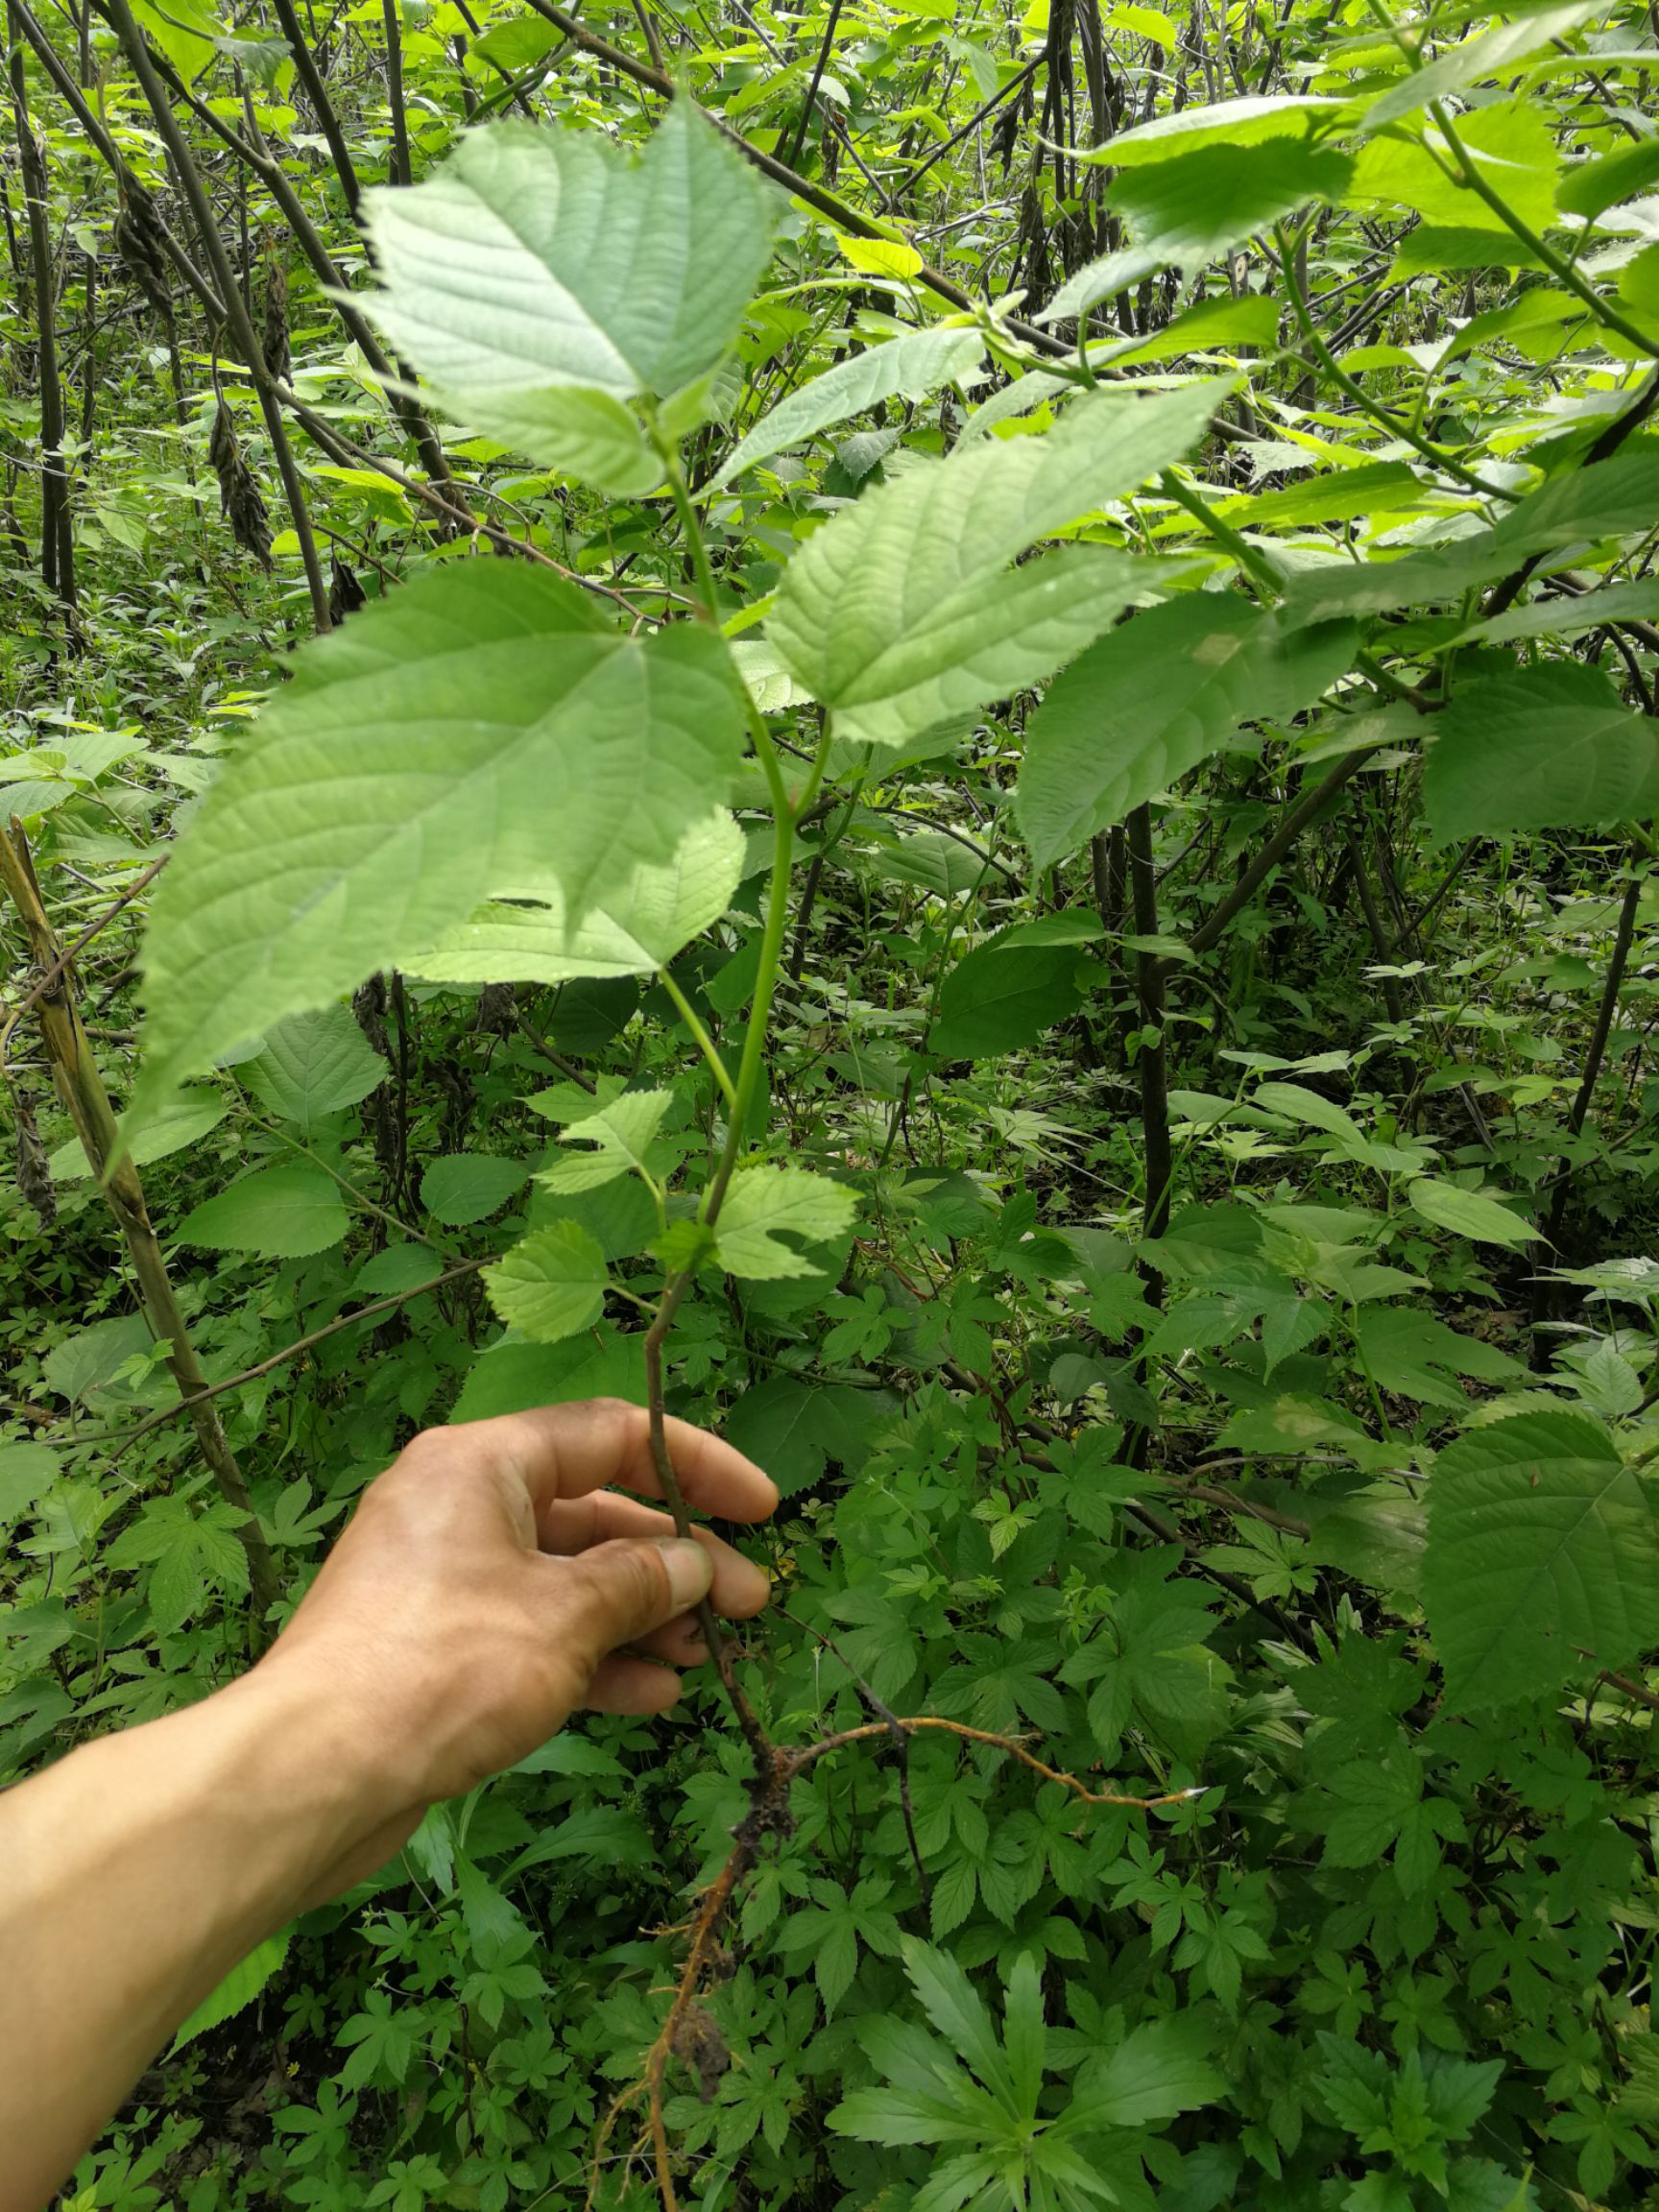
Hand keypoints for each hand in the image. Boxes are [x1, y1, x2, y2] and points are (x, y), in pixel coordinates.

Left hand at [250, 1399, 777, 1892]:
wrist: (312, 1773)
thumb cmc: (443, 1667)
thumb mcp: (565, 1615)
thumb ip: (642, 1582)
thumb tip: (693, 1565)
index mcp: (481, 1463)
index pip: (613, 1435)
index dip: (698, 1468)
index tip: (763, 1510)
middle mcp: (459, 1505)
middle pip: (593, 1513)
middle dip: (675, 1562)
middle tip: (747, 1608)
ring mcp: (444, 1579)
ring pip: (566, 1581)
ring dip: (642, 1617)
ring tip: (705, 1660)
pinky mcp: (435, 1648)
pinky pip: (533, 1634)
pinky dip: (592, 1658)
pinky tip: (651, 1697)